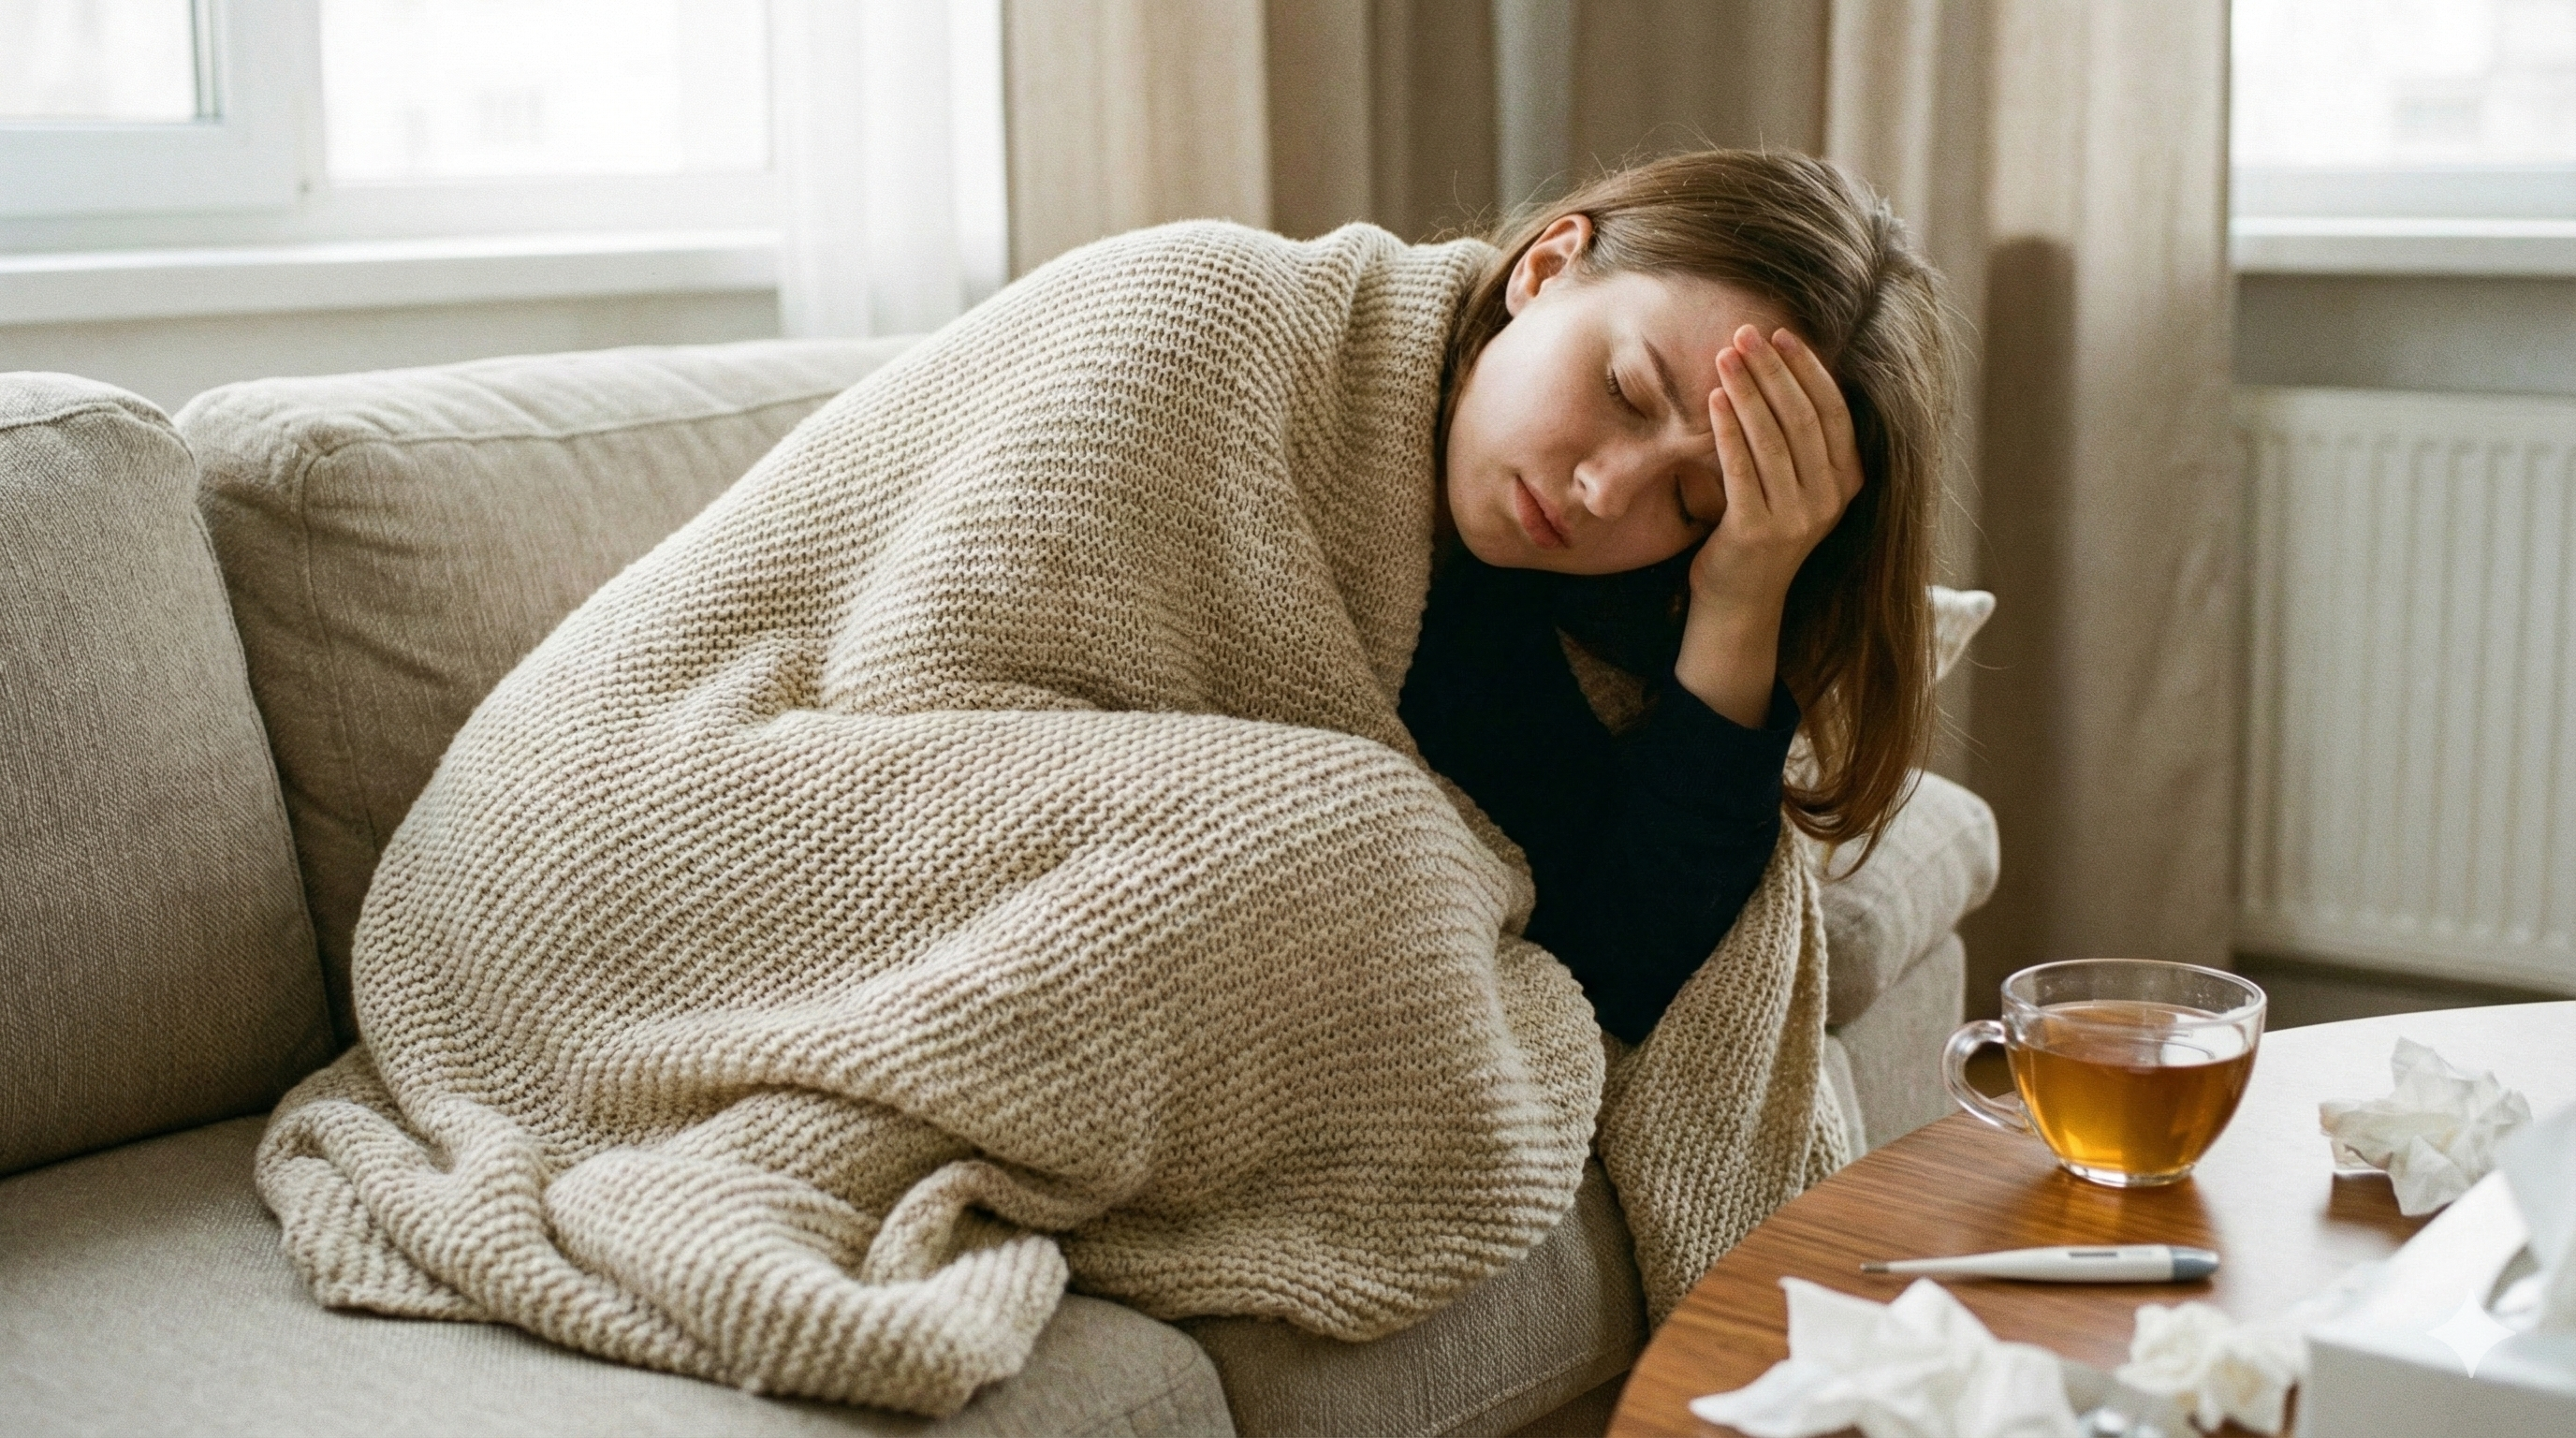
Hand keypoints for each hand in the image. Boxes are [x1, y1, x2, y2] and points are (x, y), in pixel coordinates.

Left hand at [1691, 326, 1863, 614]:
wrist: (1740, 598)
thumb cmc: (1762, 529)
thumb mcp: (1796, 485)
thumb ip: (1800, 441)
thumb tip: (1779, 368)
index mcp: (1846, 481)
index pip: (1833, 411)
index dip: (1809, 369)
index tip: (1781, 334)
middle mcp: (1828, 499)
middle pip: (1801, 418)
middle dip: (1772, 370)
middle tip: (1745, 333)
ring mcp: (1796, 518)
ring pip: (1772, 439)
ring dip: (1747, 390)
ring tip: (1724, 356)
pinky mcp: (1758, 531)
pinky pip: (1742, 469)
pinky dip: (1728, 430)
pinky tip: (1714, 399)